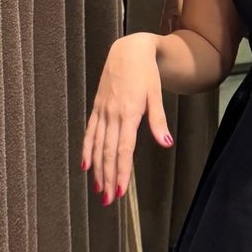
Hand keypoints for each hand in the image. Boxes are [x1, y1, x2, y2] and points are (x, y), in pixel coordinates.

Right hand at [81, 32, 172, 205]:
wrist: (129, 50)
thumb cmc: (147, 73)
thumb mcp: (156, 95)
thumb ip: (159, 121)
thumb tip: (165, 143)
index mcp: (129, 114)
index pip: (123, 150)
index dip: (120, 172)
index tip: (119, 191)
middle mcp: (112, 115)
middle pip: (107, 153)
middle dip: (107, 178)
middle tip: (107, 200)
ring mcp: (102, 111)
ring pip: (97, 146)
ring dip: (96, 169)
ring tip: (97, 189)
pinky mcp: (97, 107)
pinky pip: (90, 132)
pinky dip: (87, 150)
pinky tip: (85, 165)